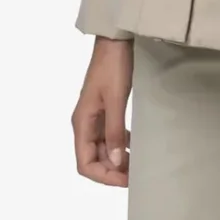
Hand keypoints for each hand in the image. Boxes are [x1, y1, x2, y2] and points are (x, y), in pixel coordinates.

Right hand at [72, 37, 133, 186]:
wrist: (115, 40)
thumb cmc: (113, 67)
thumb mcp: (116, 99)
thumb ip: (114, 131)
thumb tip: (116, 163)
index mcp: (82, 123)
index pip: (85, 164)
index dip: (104, 176)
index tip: (126, 179)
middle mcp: (84, 123)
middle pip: (93, 159)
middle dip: (112, 170)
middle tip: (137, 173)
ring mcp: (94, 116)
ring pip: (102, 148)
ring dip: (117, 158)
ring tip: (137, 162)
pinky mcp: (104, 109)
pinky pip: (109, 135)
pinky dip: (120, 143)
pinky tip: (134, 144)